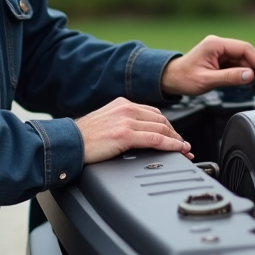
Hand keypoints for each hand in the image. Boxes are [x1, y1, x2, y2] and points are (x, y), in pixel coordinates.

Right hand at [74, 97, 192, 163]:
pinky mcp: (125, 134)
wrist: (69, 143)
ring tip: (185, 150)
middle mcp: (126, 109)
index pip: (153, 113)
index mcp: (122, 104)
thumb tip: (137, 134)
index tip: (175, 136)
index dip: (168, 126)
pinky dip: (171, 145)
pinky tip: (178, 150)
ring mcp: (126, 120)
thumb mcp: (106, 122)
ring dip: (177, 140)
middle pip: (161, 120)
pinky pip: (156, 139)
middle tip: (184, 145)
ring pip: (161, 129)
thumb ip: (122, 123)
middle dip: (176, 134)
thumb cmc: (83, 138)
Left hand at [160, 35, 254, 96]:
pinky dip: (241, 71)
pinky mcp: (218, 58)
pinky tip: (242, 80)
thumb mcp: (207, 80)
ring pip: (241, 58)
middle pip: (245, 52)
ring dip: (248, 70)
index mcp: (215, 45)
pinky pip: (235, 63)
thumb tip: (249, 75)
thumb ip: (230, 77)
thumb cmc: (184, 78)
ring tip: (249, 83)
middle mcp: (218, 44)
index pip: (244, 49)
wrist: (170, 79)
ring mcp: (218, 51)